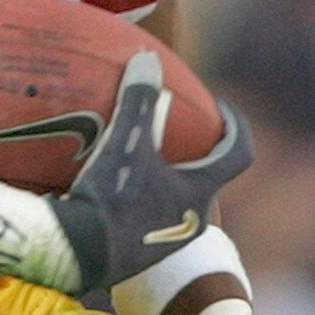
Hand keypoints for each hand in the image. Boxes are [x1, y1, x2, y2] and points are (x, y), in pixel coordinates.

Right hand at [51, 54, 252, 291]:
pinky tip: (114, 188)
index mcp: (199, 193)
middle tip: (181, 134)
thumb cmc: (110, 197)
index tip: (222, 109)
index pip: (238, 154)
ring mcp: (167, 242)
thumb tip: (147, 59)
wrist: (76, 254)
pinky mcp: (140, 255)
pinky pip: (151, 218)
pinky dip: (143, 199)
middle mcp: (191, 221)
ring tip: (145, 159)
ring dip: (168, 179)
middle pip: (207, 179)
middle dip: (196, 155)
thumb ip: (139, 100)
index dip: (236, 127)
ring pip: (178, 201)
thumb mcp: (125, 142)